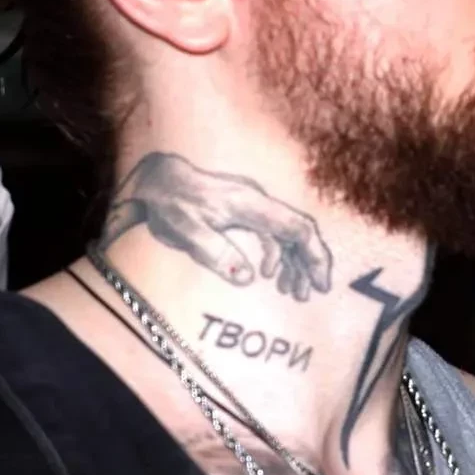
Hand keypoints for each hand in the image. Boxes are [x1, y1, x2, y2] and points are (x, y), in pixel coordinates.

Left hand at [102, 152, 334, 298]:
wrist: (155, 180)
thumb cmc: (168, 203)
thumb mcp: (185, 230)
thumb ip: (216, 253)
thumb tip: (248, 279)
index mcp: (251, 205)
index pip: (298, 228)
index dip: (314, 256)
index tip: (320, 284)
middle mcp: (258, 203)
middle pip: (299, 231)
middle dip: (309, 263)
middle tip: (309, 295)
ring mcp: (253, 206)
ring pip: (287, 234)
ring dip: (293, 263)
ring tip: (292, 293)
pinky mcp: (244, 212)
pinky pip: (272, 234)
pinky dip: (277, 256)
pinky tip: (269, 275)